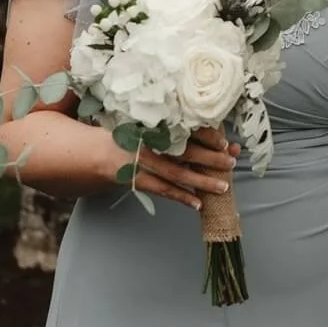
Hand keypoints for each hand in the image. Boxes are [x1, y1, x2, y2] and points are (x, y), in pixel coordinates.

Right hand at [112, 125, 240, 209]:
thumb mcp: (148, 123)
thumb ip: (173, 128)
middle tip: (231, 162)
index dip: (206, 135)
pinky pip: (163, 189)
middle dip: (211, 158)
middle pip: (186, 151)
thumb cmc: (129, 134)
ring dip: (202, 181)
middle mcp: (149, 142)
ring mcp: (142, 162)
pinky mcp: (136, 179)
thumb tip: (209, 132)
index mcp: (155, 124)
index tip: (223, 141)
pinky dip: (182, 197)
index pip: (185, 128)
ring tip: (222, 187)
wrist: (97, 150)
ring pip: (177, 173)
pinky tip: (198, 203)